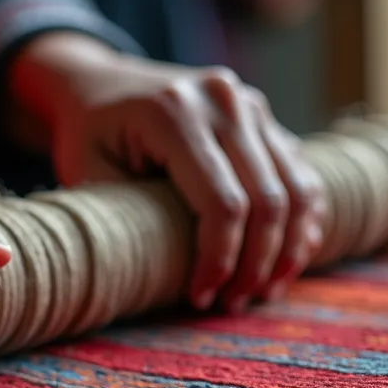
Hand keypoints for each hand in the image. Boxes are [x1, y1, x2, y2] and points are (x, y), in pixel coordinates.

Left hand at [9, 34, 325, 311]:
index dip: (219, 261)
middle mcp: (222, 100)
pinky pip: (299, 174)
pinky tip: (283, 261)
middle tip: (232, 304)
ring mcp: (250, 103)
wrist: (99, 83)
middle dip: (256, 265)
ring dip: (287, 250)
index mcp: (174, 113)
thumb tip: (174, 280)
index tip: (200, 298)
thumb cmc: (88, 136)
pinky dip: (299, 221)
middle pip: (268, 201)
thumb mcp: (88, 175)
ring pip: (296, 189)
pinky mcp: (264, 116)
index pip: (222, 204)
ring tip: (260, 291)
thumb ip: (129, 218)